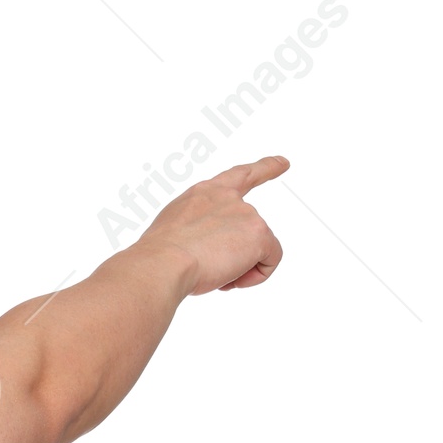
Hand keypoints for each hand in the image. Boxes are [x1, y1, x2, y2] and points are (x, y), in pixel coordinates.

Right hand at [135, 155, 288, 295]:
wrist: (161, 265)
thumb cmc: (158, 258)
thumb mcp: (174, 234)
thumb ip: (197, 232)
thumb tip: (210, 254)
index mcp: (203, 194)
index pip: (239, 176)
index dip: (265, 168)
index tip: (284, 162)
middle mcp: (227, 198)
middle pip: (250, 229)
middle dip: (237, 255)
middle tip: (211, 272)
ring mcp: (246, 213)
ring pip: (257, 249)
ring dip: (239, 268)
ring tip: (213, 275)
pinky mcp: (259, 233)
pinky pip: (271, 259)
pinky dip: (256, 276)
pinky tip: (232, 280)